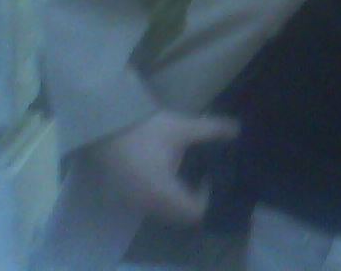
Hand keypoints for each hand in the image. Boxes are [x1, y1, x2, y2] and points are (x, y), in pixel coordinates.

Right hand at [89, 110, 240, 225]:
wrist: (102, 125)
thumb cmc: (143, 129)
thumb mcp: (181, 127)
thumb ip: (211, 130)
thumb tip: (238, 130)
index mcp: (161, 192)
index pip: (194, 213)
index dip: (209, 199)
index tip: (214, 177)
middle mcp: (146, 204)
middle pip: (179, 215)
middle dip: (196, 200)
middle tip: (208, 175)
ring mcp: (132, 202)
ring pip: (164, 211)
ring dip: (179, 198)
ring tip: (193, 172)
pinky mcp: (124, 196)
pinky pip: (150, 204)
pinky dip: (164, 195)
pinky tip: (171, 171)